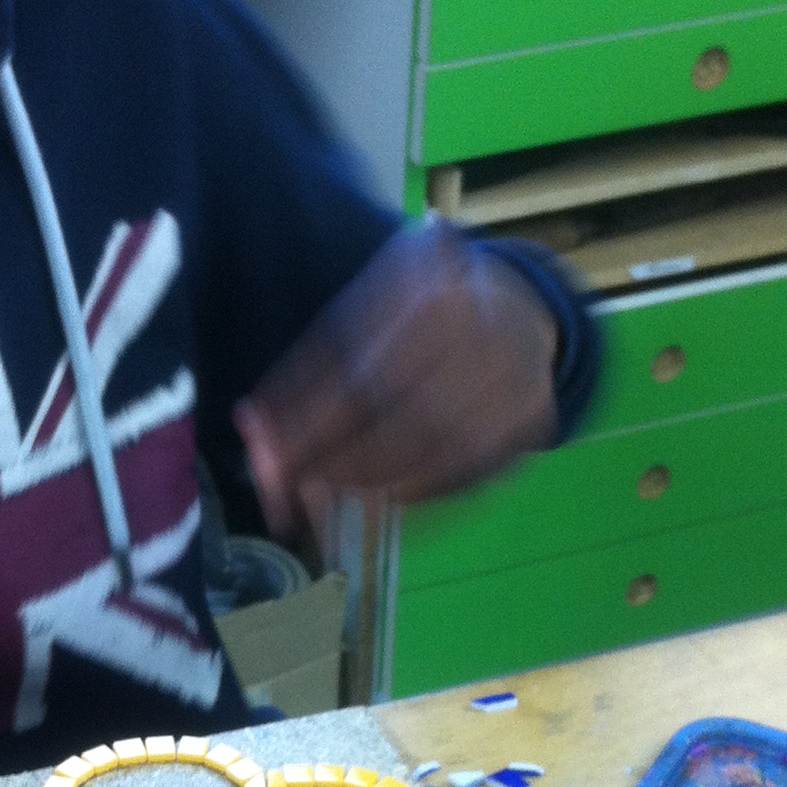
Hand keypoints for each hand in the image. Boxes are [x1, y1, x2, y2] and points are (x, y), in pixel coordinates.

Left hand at [233, 223, 561, 541]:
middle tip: (287, 491)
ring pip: (432, 454)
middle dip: (331, 463)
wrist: (523, 305)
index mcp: (432, 288)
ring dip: (367, 484)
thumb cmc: (422, 308)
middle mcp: (482, 331)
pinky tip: (373, 498)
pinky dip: (412, 494)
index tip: (264, 460)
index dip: (307, 424)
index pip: (359, 373)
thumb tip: (254, 426)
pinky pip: (466, 474)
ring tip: (322, 496)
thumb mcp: (367, 307)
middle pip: (395, 419)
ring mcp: (515, 379)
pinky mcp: (532, 420)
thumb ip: (311, 363)